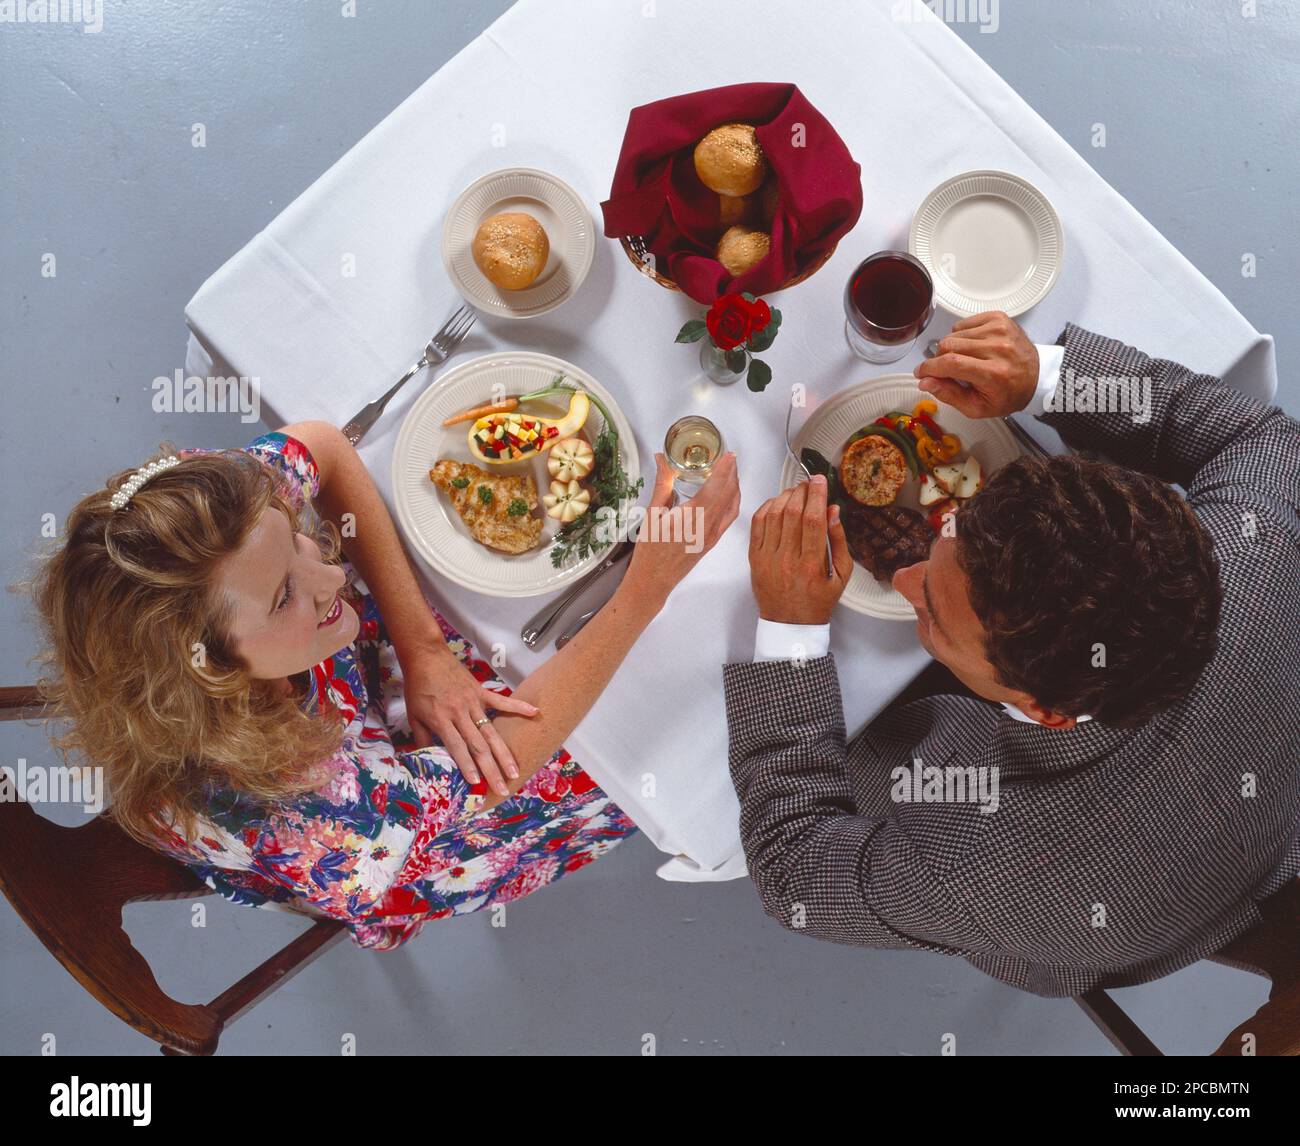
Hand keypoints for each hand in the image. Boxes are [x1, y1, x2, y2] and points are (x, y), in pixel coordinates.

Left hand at [402, 648, 539, 796]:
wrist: (426, 657)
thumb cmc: (418, 688)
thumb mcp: (414, 716)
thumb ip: (423, 740)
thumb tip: (429, 762)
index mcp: (442, 720)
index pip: (457, 748)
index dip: (468, 766)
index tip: (477, 783)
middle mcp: (460, 712)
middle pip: (479, 745)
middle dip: (491, 769)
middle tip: (502, 787)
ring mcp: (473, 701)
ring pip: (492, 731)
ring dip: (504, 753)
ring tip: (514, 770)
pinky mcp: (481, 691)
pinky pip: (502, 701)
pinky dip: (519, 707)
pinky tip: (535, 713)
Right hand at [623, 451, 740, 603]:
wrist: (653, 580)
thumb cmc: (650, 551)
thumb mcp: (652, 513)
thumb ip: (662, 484)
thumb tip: (662, 461)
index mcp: (694, 515)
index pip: (717, 485)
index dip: (725, 468)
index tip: (729, 455)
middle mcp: (708, 525)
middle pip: (728, 493)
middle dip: (732, 474)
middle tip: (730, 459)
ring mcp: (713, 535)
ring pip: (732, 506)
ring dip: (734, 487)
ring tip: (730, 473)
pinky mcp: (712, 542)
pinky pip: (729, 518)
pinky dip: (733, 503)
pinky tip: (728, 497)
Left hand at [748, 475, 852, 623]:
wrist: (789, 623)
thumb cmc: (818, 600)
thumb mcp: (841, 575)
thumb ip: (839, 541)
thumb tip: (833, 510)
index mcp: (812, 565)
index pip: (813, 520)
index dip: (817, 495)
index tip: (820, 481)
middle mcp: (787, 560)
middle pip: (792, 513)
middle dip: (802, 491)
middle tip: (809, 483)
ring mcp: (768, 558)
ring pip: (773, 515)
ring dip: (785, 496)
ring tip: (796, 492)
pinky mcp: (754, 558)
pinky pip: (757, 524)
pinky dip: (767, 507)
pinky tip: (778, 503)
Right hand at [913, 311, 1038, 417]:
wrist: (1036, 377)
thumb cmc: (1007, 394)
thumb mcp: (977, 407)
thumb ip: (949, 395)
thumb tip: (925, 382)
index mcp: (994, 373)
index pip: (951, 363)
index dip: (929, 368)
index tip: (920, 373)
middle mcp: (998, 347)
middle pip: (948, 345)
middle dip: (939, 359)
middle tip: (946, 370)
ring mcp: (999, 329)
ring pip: (954, 334)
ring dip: (951, 348)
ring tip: (964, 359)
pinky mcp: (999, 318)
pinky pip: (964, 323)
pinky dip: (961, 335)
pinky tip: (971, 347)